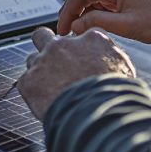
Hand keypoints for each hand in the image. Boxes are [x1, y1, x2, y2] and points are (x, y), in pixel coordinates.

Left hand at [18, 26, 135, 120]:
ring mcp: (43, 61)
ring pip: (33, 60)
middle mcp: (63, 45)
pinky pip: (26, 83)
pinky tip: (44, 103)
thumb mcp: (124, 71)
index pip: (81, 35)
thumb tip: (105, 63)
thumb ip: (110, 59)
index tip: (79, 58)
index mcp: (91, 40)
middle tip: (51, 61)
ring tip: (50, 90)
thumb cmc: (114, 97)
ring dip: (39, 72)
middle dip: (44, 45)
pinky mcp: (28, 81)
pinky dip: (33, 92)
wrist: (96, 116)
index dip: (78, 48)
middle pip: (43, 35)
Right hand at [56, 0, 150, 45]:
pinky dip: (94, 12)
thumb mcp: (127, 26)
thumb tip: (74, 25)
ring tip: (75, 29)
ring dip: (82, 11)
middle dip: (72, 9)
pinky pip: (103, 0)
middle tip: (64, 28)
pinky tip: (90, 24)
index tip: (63, 27)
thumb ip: (97, 23)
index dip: (68, 9)